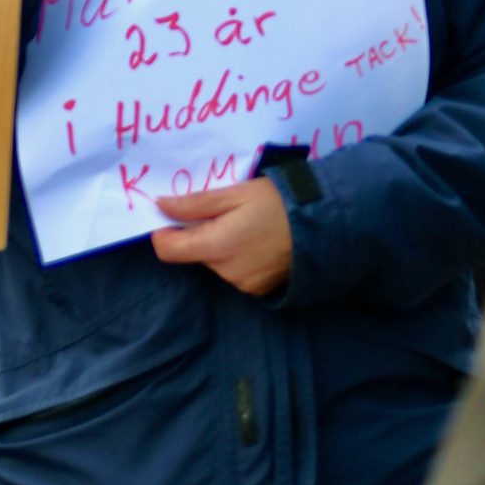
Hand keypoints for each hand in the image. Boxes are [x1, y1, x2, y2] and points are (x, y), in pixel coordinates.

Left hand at [151, 180, 293, 296]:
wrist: (323, 225)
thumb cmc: (277, 202)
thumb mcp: (236, 193)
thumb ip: (196, 203)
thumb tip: (161, 205)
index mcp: (217, 246)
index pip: (169, 250)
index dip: (162, 234)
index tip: (168, 217)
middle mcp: (226, 272)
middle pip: (196, 254)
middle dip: (201, 234)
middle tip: (224, 212)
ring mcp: (243, 284)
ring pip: (217, 263)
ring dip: (221, 246)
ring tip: (247, 225)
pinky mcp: (258, 290)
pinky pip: (235, 273)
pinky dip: (239, 258)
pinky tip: (258, 242)